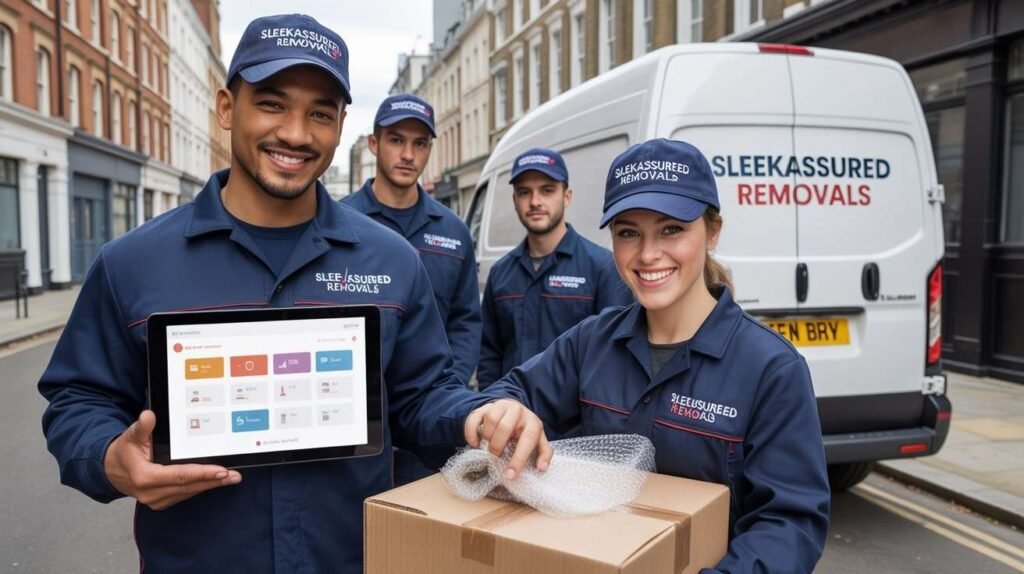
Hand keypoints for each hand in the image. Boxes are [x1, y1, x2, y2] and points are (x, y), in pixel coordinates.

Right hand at [104, 410, 241, 509]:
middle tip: (235, 475)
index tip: (221, 471)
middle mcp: (151, 492)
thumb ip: (141, 428)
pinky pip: (185, 494)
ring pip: (189, 492)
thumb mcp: (130, 436)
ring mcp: (156, 499)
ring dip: (210, 485)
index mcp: (144, 477)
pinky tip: (214, 481)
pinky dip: (200, 487)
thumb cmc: (123, 452)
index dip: (202, 473)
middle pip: (189, 486)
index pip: (180, 475)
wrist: (110, 471)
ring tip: (231, 478)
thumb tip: (149, 416)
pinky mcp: (161, 501)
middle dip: (214, 481)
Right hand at [464, 399, 552, 480]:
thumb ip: (544, 453)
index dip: (518, 459)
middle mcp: (517, 410)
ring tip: (489, 446)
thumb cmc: (525, 430)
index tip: (509, 475)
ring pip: (490, 420)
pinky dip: (471, 433)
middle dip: (498, 447)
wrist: (512, 409)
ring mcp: (500, 406)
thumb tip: (542, 468)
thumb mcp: (538, 440)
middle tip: (496, 457)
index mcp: (532, 422)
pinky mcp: (484, 407)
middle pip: (504, 428)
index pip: (527, 439)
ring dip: (487, 438)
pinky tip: (475, 443)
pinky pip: (473, 418)